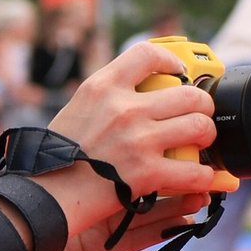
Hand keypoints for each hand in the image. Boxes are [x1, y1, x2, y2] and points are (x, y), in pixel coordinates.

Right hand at [16, 37, 225, 250]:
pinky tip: (201, 178)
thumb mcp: (77, 109)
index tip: (178, 72)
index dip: (171, 61)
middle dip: (201, 107)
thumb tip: (141, 91)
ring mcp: (138, 140)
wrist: (44, 195)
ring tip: (199, 145)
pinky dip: (204, 177)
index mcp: (103, 87)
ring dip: (206, 138)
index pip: (147, 55)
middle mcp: (124, 108)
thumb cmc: (55, 157)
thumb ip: (108, 97)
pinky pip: (195, 171)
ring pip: (199, 127)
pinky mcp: (147, 173)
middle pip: (188, 94)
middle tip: (197, 118)